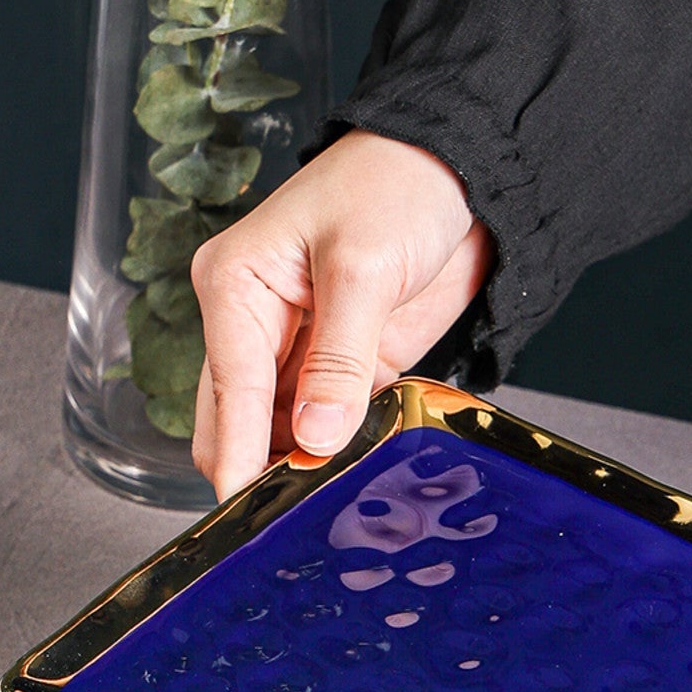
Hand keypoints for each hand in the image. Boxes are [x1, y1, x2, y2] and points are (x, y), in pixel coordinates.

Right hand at [190, 130, 493, 496]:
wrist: (463, 170)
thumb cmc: (397, 184)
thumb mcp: (364, 267)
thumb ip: (337, 360)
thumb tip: (314, 437)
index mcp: (235, 288)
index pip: (228, 396)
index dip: (240, 461)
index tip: (252, 518)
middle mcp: (256, 324)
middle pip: (239, 426)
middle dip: (267, 472)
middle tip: (302, 521)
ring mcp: (301, 352)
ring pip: (284, 437)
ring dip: (306, 468)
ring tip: (336, 505)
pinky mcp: (346, 370)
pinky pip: (331, 429)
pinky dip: (342, 454)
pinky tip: (360, 475)